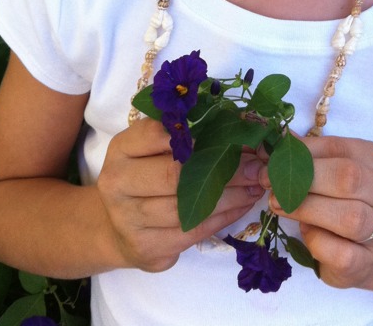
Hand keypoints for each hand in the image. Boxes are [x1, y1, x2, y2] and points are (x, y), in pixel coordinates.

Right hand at [97, 118, 264, 272]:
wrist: (117, 227)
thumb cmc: (144, 175)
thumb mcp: (152, 147)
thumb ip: (185, 135)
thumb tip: (239, 124)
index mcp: (121, 149)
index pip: (157, 134)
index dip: (198, 133)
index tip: (233, 133)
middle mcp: (118, 183)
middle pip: (174, 174)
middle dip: (222, 168)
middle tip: (256, 164)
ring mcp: (128, 220)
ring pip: (187, 208)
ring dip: (229, 196)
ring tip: (256, 184)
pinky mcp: (146, 248)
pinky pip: (192, 232)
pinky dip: (223, 217)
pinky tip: (243, 204)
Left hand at [263, 135, 372, 289]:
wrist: (369, 251)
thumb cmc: (345, 203)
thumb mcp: (333, 173)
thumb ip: (311, 157)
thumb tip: (280, 140)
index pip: (340, 148)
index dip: (303, 152)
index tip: (274, 160)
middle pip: (349, 178)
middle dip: (304, 178)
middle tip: (271, 183)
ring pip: (348, 217)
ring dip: (305, 208)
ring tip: (277, 204)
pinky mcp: (364, 263)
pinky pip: (339, 251)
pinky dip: (315, 239)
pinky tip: (303, 231)